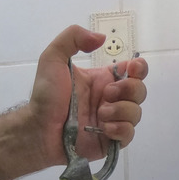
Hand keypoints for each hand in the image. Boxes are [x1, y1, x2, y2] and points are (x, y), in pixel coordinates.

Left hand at [28, 25, 148, 164]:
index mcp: (102, 80)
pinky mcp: (109, 141)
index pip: (133, 71)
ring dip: (121, 110)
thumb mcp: (53, 58)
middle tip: (106, 94)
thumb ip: (73, 38)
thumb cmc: (46, 95)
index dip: (139, 68)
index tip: (132, 68)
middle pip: (139, 91)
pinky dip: (121, 129)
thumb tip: (102, 38)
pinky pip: (129, 134)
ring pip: (136, 113)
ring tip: (99, 115)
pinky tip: (105, 128)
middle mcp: (110, 100)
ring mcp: (111, 120)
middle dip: (128, 90)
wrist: (39, 129)